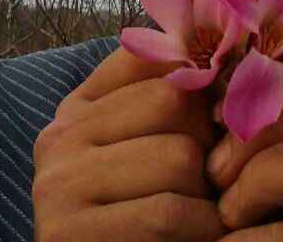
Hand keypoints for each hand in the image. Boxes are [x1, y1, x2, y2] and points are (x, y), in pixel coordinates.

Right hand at [32, 47, 226, 241]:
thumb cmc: (139, 211)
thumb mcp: (146, 147)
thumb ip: (167, 99)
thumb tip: (221, 57)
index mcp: (78, 107)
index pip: (150, 58)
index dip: (201, 79)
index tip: (224, 108)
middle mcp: (60, 136)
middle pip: (172, 100)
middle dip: (211, 138)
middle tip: (220, 169)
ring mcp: (58, 183)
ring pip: (177, 156)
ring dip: (211, 189)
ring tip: (211, 206)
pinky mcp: (67, 233)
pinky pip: (166, 212)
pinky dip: (203, 225)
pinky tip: (205, 233)